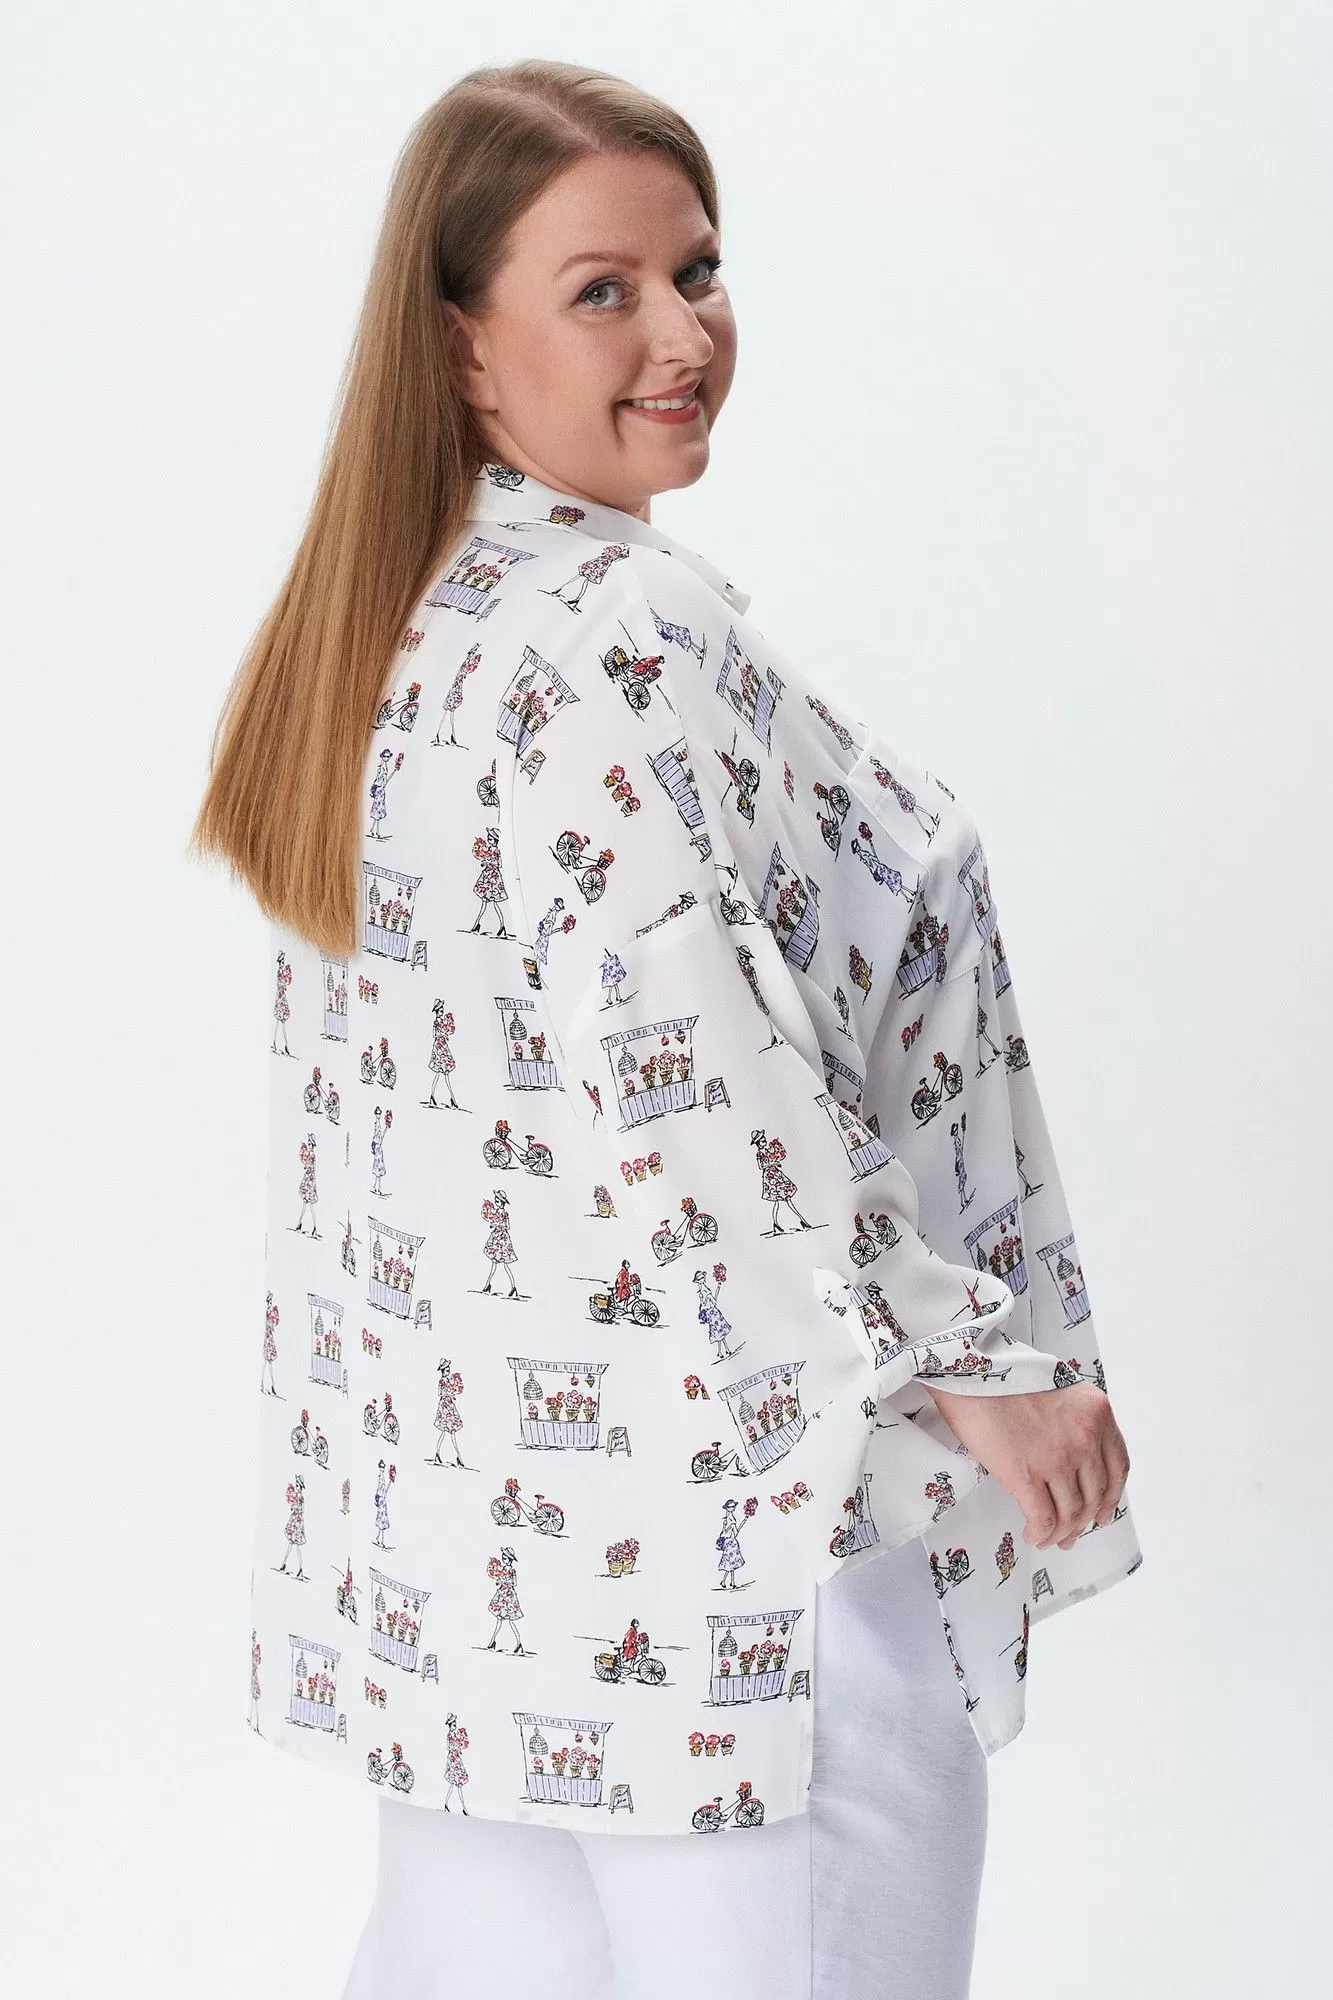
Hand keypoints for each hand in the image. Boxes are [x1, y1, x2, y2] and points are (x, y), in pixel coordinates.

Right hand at [920, 1380, 1130, 1550]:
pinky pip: (1043, 1518)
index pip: (1118, 1465)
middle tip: (1071, 1533)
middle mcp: (1085, 1436)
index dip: (1110, 1496)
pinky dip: (1040, 1533)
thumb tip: (1071, 1458)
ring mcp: (1058, 1457)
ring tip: (1049, 1538)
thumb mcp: (1058, 1388)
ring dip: (1060, 1532)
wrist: (967, 1372)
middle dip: (1082, 1521)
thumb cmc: (1002, 1374)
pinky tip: (1033, 1534)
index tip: (1103, 1511)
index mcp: (1096, 1412)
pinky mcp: (1026, 1474)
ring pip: (1070, 1512)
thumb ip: (1073, 1420)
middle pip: (1093, 1495)